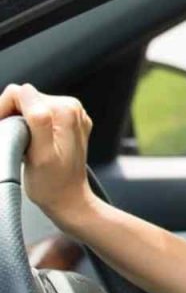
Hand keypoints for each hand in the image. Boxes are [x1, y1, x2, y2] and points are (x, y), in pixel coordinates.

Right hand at [0, 83, 95, 226]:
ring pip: (28, 106)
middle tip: (16, 144)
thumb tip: (26, 93)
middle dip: (12, 118)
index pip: (19, 93)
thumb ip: (37, 120)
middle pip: (24, 98)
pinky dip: (28, 127)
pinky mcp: (66, 122)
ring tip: (25, 146)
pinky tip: (33, 144)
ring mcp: (71, 114)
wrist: (69, 199)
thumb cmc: (53, 183)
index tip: (5, 134)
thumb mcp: (40, 154)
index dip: (4, 112)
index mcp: (65, 110)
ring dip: (20, 123)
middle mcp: (71, 107)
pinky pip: (37, 114)